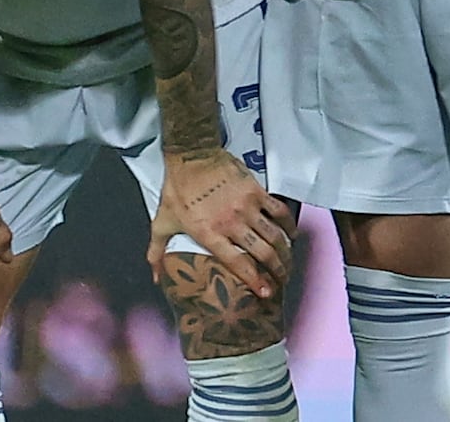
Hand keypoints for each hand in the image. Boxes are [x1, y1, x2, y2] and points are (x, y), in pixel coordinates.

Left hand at [150, 149, 294, 297]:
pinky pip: (279, 211)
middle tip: (283, 280)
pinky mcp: (257, 191)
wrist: (192, 157)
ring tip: (289, 262)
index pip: (237, 263)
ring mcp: (247, 207)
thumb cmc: (177, 190)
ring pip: (274, 234)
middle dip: (277, 269)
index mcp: (210, 234)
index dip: (254, 280)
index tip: (266, 292)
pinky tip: (293, 234)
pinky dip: (289, 224)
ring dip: (286, 251)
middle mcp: (232, 223)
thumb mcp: (161, 223)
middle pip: (263, 252)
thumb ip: (157, 253)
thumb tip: (156, 278)